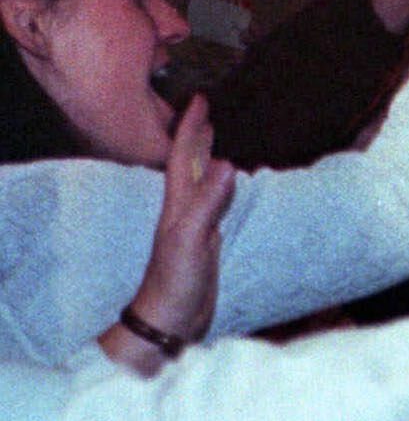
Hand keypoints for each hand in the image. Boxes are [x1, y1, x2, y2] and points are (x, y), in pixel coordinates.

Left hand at [105, 97, 236, 373]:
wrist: (168, 319)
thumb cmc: (176, 282)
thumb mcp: (191, 240)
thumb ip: (207, 203)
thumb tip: (228, 164)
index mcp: (178, 205)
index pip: (185, 157)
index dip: (192, 128)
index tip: (201, 100)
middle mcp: (183, 210)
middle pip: (189, 164)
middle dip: (196, 136)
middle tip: (206, 111)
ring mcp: (193, 226)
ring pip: (200, 181)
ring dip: (206, 158)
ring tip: (215, 139)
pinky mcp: (204, 241)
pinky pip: (213, 202)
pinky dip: (220, 187)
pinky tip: (227, 188)